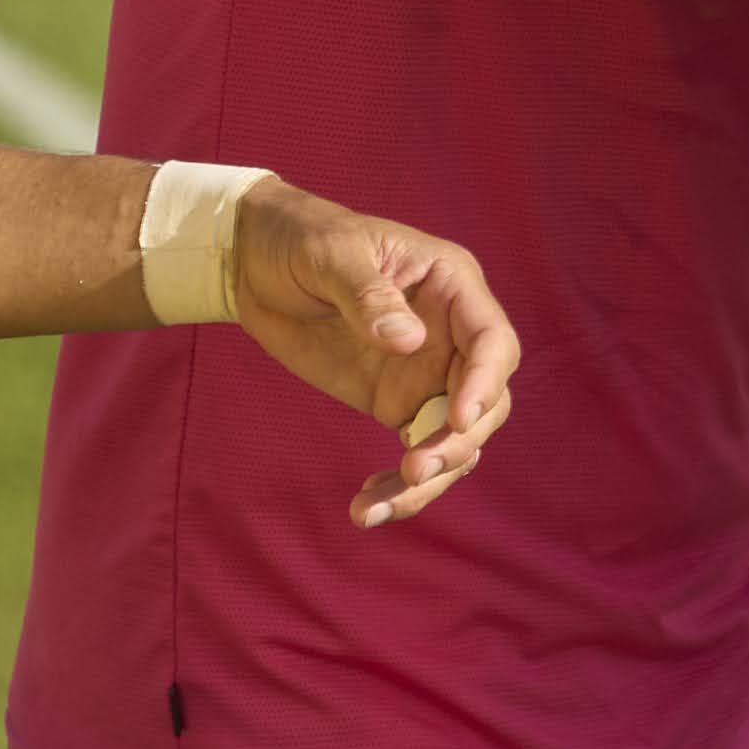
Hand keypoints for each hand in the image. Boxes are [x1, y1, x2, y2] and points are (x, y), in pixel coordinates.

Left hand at [228, 179, 523, 527]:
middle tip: (413, 469)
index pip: (492, 341)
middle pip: (485, 402)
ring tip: (376, 508)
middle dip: (457, 443)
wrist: (257, 262)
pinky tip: (365, 507)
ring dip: (429, 480)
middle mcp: (450, 336)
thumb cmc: (302, 239)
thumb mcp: (331, 255)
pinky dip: (399, 488)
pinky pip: (414, 452)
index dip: (485, 383)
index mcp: (451, 287)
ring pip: (454, 440)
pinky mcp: (395, 403)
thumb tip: (408, 341)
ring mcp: (426, 374)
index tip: (459, 420)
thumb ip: (369, 296)